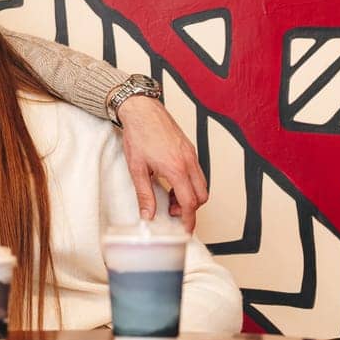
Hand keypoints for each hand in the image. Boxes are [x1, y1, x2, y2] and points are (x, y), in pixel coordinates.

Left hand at [115, 97, 207, 229]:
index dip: (188, 219)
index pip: (189, 202)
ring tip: (171, 196)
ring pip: (201, 183)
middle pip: (201, 195)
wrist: (142, 109)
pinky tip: (173, 181)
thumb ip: (144, 194)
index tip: (184, 229)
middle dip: (191, 209)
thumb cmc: (138, 134)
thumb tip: (147, 214)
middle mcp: (188, 161)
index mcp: (175, 168)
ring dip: (190, 195)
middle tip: (173, 211)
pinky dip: (190, 182)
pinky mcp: (189, 148)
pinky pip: (197, 172)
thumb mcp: (137, 168)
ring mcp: (191, 154)